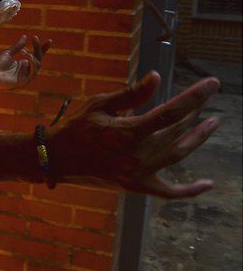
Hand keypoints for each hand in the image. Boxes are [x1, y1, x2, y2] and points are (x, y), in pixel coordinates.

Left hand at [0, 35, 51, 91]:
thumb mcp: (8, 53)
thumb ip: (17, 46)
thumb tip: (25, 36)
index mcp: (23, 64)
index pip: (36, 56)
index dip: (43, 49)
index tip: (50, 40)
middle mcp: (26, 70)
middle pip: (38, 59)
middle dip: (39, 48)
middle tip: (35, 38)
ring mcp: (26, 76)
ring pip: (37, 65)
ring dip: (33, 56)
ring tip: (24, 51)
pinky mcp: (24, 82)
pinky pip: (32, 72)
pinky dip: (31, 63)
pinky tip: (27, 55)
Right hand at [49, 71, 220, 197]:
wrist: (57, 159)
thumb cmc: (76, 128)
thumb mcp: (99, 105)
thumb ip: (131, 94)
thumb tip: (157, 78)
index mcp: (128, 132)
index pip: (171, 111)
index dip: (195, 96)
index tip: (213, 83)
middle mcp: (138, 155)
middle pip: (176, 130)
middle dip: (194, 112)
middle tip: (206, 99)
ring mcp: (139, 173)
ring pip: (178, 154)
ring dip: (198, 138)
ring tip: (212, 123)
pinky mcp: (136, 186)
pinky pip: (169, 192)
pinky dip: (190, 190)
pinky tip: (208, 184)